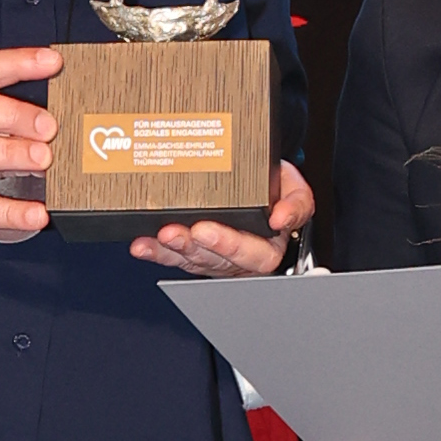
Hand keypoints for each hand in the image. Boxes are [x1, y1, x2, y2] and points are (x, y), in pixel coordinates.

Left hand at [131, 161, 312, 276]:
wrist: (260, 180)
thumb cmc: (277, 187)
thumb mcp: (296, 188)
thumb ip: (297, 203)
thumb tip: (281, 218)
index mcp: (268, 246)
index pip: (252, 255)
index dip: (229, 245)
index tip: (207, 230)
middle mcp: (240, 257)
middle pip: (216, 260)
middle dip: (192, 247)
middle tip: (175, 232)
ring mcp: (215, 256)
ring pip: (192, 259)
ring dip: (171, 250)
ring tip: (159, 235)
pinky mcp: (193, 252)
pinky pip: (173, 256)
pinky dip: (156, 251)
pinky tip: (143, 245)